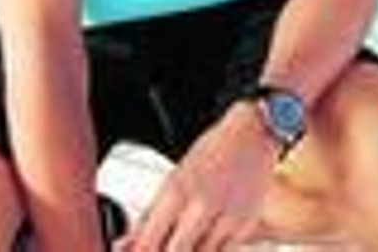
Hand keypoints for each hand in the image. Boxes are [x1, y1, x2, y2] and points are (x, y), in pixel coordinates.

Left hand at [114, 104, 278, 251]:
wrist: (253, 136)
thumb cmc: (211, 153)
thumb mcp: (173, 180)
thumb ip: (149, 217)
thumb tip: (125, 245)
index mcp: (176, 192)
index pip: (147, 243)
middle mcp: (201, 207)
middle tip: (164, 245)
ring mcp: (225, 218)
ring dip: (189, 251)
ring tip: (185, 240)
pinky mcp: (244, 226)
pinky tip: (203, 241)